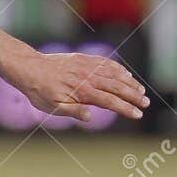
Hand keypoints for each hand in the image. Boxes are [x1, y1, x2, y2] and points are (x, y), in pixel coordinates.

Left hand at [7, 49, 147, 123]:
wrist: (30, 68)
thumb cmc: (40, 92)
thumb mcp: (53, 107)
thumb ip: (73, 111)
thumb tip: (91, 117)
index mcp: (83, 92)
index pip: (110, 101)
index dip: (125, 108)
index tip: (137, 114)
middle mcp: (88, 77)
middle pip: (117, 87)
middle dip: (134, 95)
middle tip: (146, 103)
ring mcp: (87, 66)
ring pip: (114, 74)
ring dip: (129, 82)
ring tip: (141, 90)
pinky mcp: (84, 59)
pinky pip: (105, 63)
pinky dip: (118, 68)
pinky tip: (125, 74)